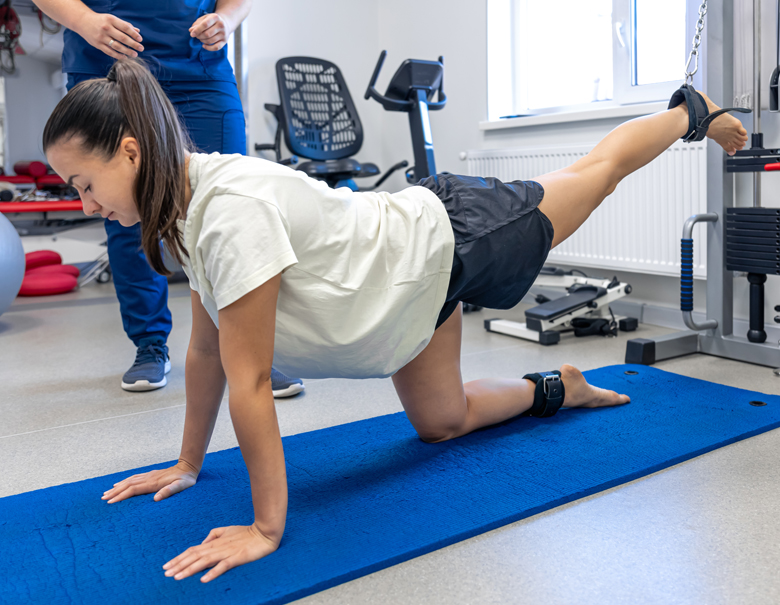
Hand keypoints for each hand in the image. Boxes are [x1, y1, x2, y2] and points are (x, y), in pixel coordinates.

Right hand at [77, 12, 143, 59]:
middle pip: (122, 38)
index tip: (140, 39)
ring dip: (127, 51)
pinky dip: (118, 56)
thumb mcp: (112, 19)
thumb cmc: (101, 20)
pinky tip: (125, 57)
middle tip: (141, 48)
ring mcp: (101, 37)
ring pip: (117, 46)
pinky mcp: (98, 44)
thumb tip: (137, 31)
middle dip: (133, 44)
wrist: (82, 21)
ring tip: (135, 54)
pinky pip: (110, 52)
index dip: (134, 34)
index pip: (125, 28)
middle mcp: (106, 28)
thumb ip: (124, 25)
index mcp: (111, 20)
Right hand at [101, 460, 197, 503]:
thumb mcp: (181, 487)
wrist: (188, 467)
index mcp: (153, 483)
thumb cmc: (186, 479)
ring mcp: (148, 476)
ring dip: (117, 487)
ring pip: (129, 481)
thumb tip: (156, 499)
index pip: (133, 490)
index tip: (111, 502)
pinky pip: (134, 478)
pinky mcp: (150, 475)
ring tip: (107, 493)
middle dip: (115, 492)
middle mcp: (148, 478)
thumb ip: (169, 491)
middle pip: (128, 485)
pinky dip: (125, 481)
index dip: (121, 496)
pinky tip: (120, 484)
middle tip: (103, 499)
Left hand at [163, 524, 279, 581]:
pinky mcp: (237, 557)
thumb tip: (202, 543)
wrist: (264, 532)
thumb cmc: (246, 532)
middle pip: (194, 556)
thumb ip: (213, 535)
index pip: (192, 550)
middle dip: (179, 565)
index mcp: (214, 542)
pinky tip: (203, 579)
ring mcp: (226, 552)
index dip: (179, 558)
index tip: (166, 566)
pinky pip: (223, 566)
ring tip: (177, 577)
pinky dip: (212, 572)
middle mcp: (217, 547)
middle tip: (166, 573)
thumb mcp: (227, 530)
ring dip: (189, 569)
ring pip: (204, 561)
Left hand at [189, 12, 232, 50]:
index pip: (205, 24)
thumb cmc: (211, 21)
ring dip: (203, 41)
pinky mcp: (225, 41)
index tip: (192, 34)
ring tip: (200, 39)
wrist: (225, 23)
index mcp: (215, 17)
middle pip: (207, 34)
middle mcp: (221, 25)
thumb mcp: (204, 18)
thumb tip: (191, 31)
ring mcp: (224, 34)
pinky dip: (208, 48)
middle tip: (197, 36)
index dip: (197, 30)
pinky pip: (216, 47)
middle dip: (199, 36)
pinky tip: (204, 45)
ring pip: (210, 41)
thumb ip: (197, 24)